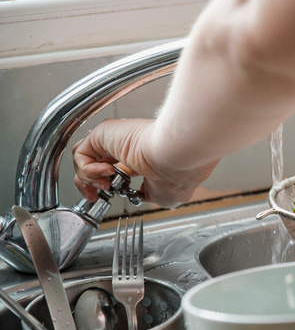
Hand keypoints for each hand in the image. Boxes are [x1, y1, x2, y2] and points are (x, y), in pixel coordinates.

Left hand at [72, 119, 217, 207]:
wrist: (177, 158)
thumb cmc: (178, 172)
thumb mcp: (162, 195)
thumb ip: (147, 193)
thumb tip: (143, 196)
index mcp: (142, 157)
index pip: (114, 169)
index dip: (106, 185)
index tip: (108, 196)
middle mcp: (127, 146)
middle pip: (93, 163)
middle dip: (90, 184)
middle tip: (96, 196)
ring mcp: (115, 138)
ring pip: (83, 158)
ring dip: (89, 179)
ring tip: (105, 185)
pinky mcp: (104, 133)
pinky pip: (81, 153)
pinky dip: (88, 170)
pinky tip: (106, 174)